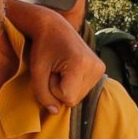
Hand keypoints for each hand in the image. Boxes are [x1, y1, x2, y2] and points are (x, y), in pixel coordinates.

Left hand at [4, 0, 106, 114]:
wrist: (54, 26)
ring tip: (61, 67)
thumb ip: (43, 94)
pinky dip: (73, 83)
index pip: (67, 98)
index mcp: (81, 65)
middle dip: (60, 89)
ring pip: (79, 96)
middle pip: (75, 99)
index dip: (53, 88)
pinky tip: (69, 68)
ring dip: (66, 86)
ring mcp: (100, 68)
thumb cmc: (42, 46)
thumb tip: (54, 112)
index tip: (50, 70)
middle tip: (55, 68)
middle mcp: (96, 67)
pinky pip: (84, 88)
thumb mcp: (37, 71)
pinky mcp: (100, 68)